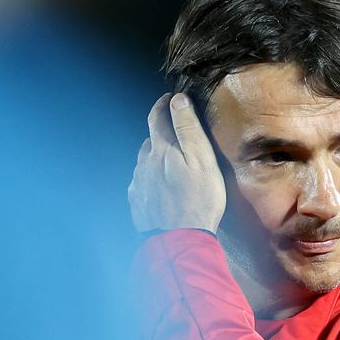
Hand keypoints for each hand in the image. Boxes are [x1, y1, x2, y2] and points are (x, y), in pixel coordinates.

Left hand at [128, 92, 225, 233]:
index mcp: (161, 150)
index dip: (163, 104)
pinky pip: (143, 182)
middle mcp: (144, 164)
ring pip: (145, 162)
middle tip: (179, 137)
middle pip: (151, 140)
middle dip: (163, 134)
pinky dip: (152, 178)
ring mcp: (138, 184)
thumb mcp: (201, 160)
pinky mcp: (137, 202)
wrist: (179, 241)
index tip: (170, 98)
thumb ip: (188, 128)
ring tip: (173, 164)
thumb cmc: (198, 200)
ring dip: (156, 157)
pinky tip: (163, 187)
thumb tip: (177, 100)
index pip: (157, 116)